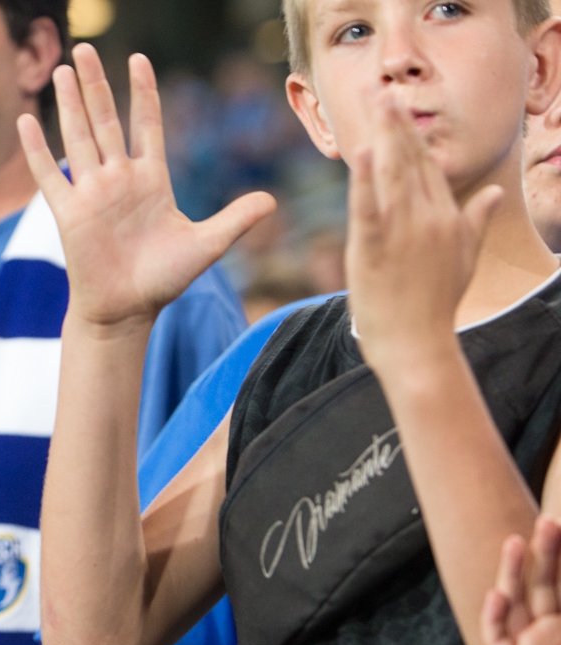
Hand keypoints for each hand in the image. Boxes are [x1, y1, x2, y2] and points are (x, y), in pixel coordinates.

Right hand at [18, 45, 274, 329]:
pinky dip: (37, 149)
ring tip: (61, 69)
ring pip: (79, 136)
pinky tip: (27, 120)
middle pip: (106, 120)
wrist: (126, 311)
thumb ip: (235, 219)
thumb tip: (271, 202)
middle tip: (85, 48)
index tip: (139, 59)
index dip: (143, 93)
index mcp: (151, 180)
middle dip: (96, 83)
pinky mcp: (69, 213)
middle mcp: (118, 179)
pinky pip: (49, 174)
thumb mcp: (206, 245)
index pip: (147, 124)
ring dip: (70, 103)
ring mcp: (91, 193)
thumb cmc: (163, 281)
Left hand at [346, 92, 501, 367]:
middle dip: (396, 123)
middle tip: (383, 89)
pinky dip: (364, 180)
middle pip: (410, 161)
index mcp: (446, 217)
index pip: (427, 166)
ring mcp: (402, 231)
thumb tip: (494, 195)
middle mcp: (427, 218)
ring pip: (391, 174)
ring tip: (373, 103)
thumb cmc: (438, 303)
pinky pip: (369, 207)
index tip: (399, 106)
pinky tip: (361, 153)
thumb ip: (477, 221)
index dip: (411, 134)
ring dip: (382, 136)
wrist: (419, 344)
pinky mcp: (376, 248)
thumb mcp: (465, 257)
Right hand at [482, 515, 560, 644]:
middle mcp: (553, 633)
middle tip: (545, 523)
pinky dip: (493, 617)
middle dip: (542, 554)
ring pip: (516, 604)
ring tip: (515, 542)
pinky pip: (497, 640)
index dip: (559, 556)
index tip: (560, 525)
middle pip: (542, 585)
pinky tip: (497, 594)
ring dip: (513, 573)